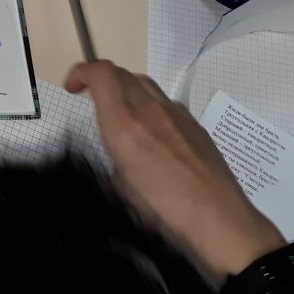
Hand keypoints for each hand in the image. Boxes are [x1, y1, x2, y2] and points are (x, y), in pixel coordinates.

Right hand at [66, 58, 283, 282]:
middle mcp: (150, 110)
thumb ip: (107, 169)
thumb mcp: (121, 192)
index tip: (73, 88)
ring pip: (146, 84)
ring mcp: (177, 115)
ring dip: (126, 89)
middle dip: (100, 79)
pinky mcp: (196, 126)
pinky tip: (154, 134)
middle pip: (121, 73)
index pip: (101, 73)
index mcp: (124, 124)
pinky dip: (150, 106)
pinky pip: (167, 103)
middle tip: (90, 98)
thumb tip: (104, 168)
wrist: (220, 221)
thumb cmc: (164, 211)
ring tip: (121, 113)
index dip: (82, 72)